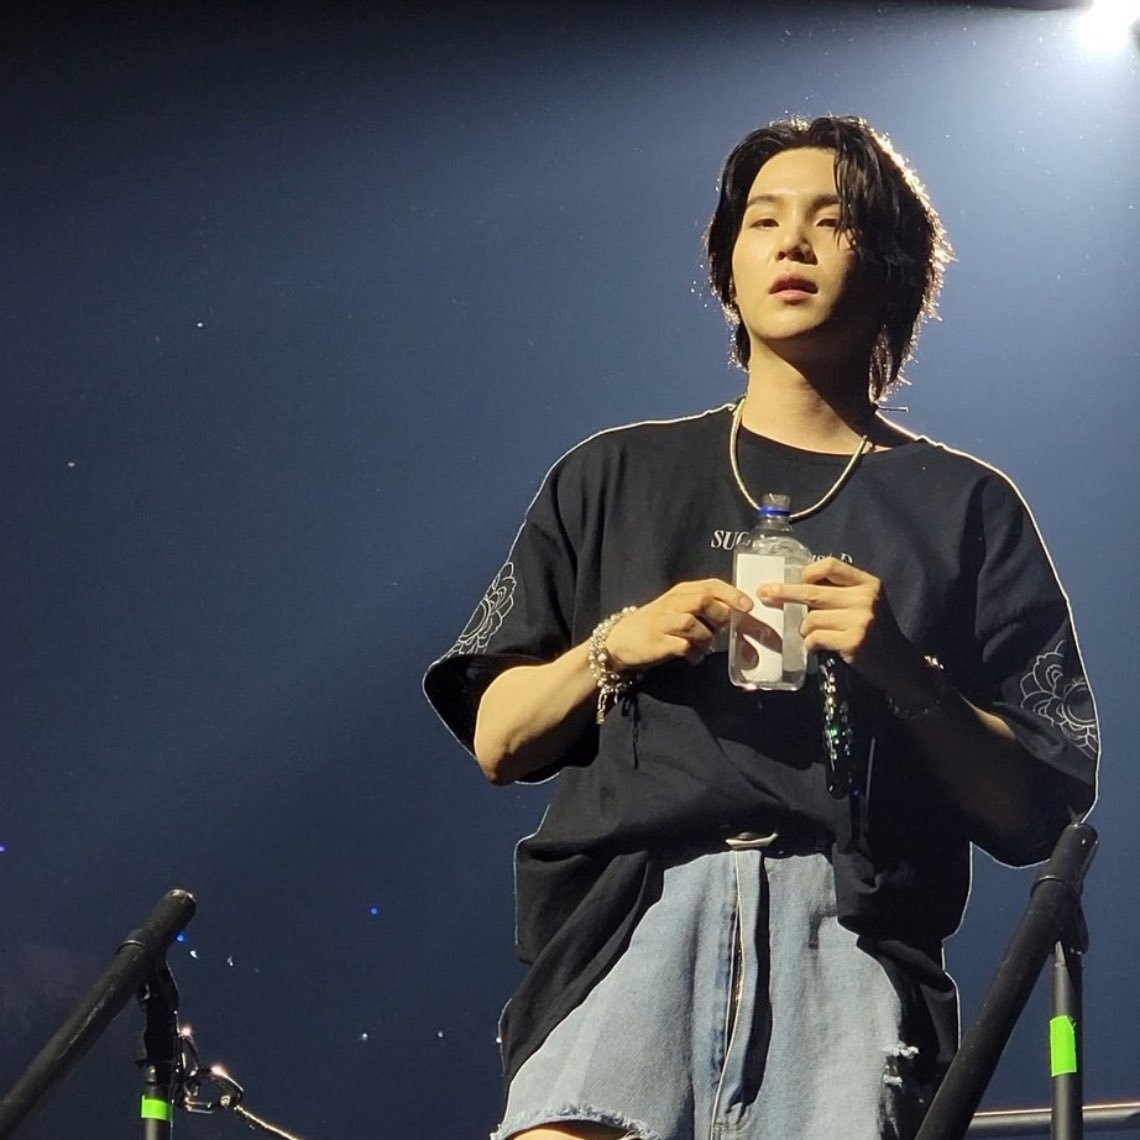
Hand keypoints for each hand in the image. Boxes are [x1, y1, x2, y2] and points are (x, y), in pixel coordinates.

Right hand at [605, 579, 754, 668]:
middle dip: (720, 616)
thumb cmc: (658, 623)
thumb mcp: (680, 608)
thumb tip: (737, 616)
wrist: (621, 639)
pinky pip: (684, 647)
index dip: (732, 594)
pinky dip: (694, 654)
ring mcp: (663, 622)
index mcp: (681, 591)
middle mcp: (672, 603)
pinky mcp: (658, 642)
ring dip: (706, 638)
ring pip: (694, 624)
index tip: (748, 606)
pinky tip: (694, 658)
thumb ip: (706, 608)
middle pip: (703, 601)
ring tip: (705, 646)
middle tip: (722, 629)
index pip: (710, 585)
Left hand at [757, 557, 925, 694]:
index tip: (795, 578)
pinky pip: (815, 638)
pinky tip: (816, 647)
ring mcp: (860, 620)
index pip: (831, 566)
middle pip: (812, 591)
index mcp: (868, 583)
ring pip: (811, 618)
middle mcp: (865, 598)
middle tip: (764, 593)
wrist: (902, 666)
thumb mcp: (867, 604)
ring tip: (811, 635)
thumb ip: (841, 593)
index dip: (808, 571)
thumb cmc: (877, 633)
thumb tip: (798, 585)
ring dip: (804, 629)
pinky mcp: (853, 641)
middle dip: (784, 593)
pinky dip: (810, 644)